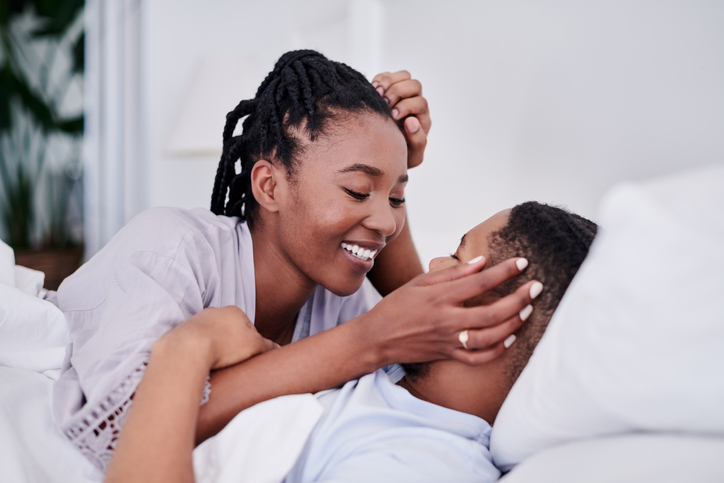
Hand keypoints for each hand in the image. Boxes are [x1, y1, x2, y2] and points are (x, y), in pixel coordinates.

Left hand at [159, 306, 277, 370]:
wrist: (187, 349)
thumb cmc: (223, 345)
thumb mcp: (254, 346)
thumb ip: (268, 346)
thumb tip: (278, 349)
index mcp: (234, 311)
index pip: (249, 328)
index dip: (252, 344)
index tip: (248, 357)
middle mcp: (215, 311)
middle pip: (230, 331)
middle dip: (233, 345)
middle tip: (234, 362)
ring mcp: (198, 320)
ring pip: (213, 336)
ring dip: (217, 348)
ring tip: (218, 364)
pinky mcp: (184, 331)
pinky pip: (198, 342)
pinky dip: (202, 351)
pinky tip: (203, 361)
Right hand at [365, 257, 539, 365]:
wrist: (377, 338)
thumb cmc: (397, 306)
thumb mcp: (420, 282)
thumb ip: (452, 273)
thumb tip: (481, 262)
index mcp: (439, 298)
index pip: (480, 282)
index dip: (504, 272)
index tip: (522, 262)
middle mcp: (447, 320)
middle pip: (492, 312)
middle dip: (519, 299)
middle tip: (536, 287)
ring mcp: (449, 341)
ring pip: (490, 336)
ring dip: (513, 323)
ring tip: (527, 310)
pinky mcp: (448, 355)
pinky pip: (478, 358)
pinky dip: (497, 349)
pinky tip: (510, 338)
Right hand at [372, 71, 430, 168]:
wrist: (384, 155)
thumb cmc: (402, 157)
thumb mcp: (413, 156)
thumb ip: (418, 141)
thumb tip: (412, 121)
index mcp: (422, 118)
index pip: (421, 103)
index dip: (407, 106)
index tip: (393, 116)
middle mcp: (414, 103)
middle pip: (414, 85)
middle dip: (398, 92)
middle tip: (385, 103)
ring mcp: (402, 95)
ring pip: (404, 76)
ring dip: (389, 82)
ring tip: (377, 94)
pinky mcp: (387, 90)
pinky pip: (387, 75)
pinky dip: (380, 79)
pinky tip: (372, 89)